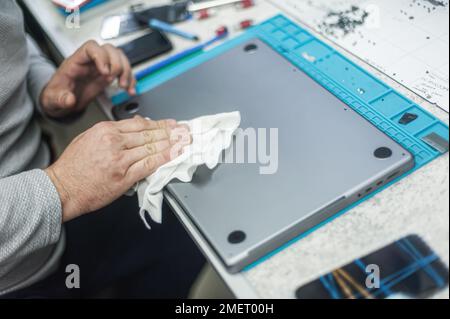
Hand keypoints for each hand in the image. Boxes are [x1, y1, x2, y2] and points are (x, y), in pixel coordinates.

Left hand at [40, 40, 135, 117]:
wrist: (61, 101)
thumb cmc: (57, 95)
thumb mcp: (53, 98)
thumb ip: (60, 98)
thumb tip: (69, 99)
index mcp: (76, 62)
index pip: (91, 48)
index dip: (101, 56)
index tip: (105, 72)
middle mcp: (90, 62)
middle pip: (109, 50)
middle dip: (117, 64)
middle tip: (116, 80)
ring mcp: (100, 68)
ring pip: (119, 58)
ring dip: (126, 71)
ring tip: (124, 86)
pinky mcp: (107, 76)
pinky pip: (123, 71)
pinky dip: (130, 80)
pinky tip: (130, 90)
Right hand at [45, 116, 190, 222]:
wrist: (62, 188)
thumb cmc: (73, 166)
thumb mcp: (88, 138)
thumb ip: (112, 132)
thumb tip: (134, 126)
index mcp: (106, 130)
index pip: (140, 124)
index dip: (159, 124)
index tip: (171, 124)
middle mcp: (115, 142)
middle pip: (149, 134)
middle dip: (171, 132)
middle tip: (184, 130)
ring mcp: (121, 159)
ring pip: (152, 148)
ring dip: (172, 144)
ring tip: (184, 141)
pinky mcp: (124, 176)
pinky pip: (149, 164)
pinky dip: (164, 158)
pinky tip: (174, 155)